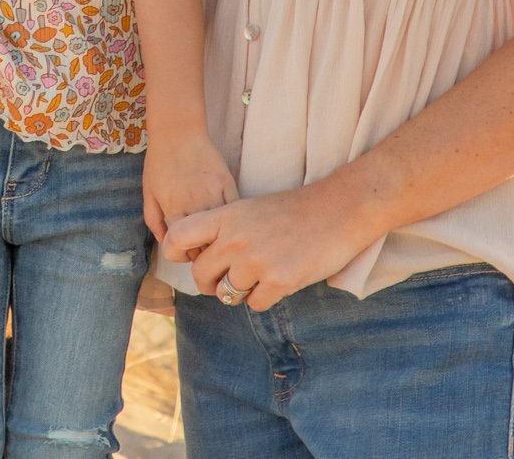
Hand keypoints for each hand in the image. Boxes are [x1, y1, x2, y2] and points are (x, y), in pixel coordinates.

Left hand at [142, 131, 237, 246]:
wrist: (178, 131)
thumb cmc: (160, 162)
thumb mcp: (149, 192)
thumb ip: (154, 222)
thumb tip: (165, 244)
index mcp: (174, 209)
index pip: (186, 247)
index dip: (188, 255)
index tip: (189, 254)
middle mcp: (195, 204)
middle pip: (207, 242)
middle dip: (205, 251)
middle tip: (204, 249)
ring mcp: (214, 193)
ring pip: (225, 229)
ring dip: (221, 238)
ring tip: (217, 239)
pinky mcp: (229, 183)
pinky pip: (234, 211)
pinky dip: (232, 221)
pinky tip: (228, 222)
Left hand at [161, 179, 379, 312]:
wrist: (339, 210)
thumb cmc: (293, 210)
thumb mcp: (250, 209)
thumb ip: (224, 229)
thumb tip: (201, 258)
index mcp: (226, 216)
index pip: (178, 235)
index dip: (173, 251)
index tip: (184, 259)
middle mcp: (236, 239)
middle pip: (200, 273)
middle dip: (209, 283)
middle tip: (221, 283)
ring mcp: (257, 261)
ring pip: (226, 294)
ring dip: (237, 293)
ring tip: (253, 280)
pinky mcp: (279, 281)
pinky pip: (254, 304)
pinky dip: (262, 299)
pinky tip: (275, 284)